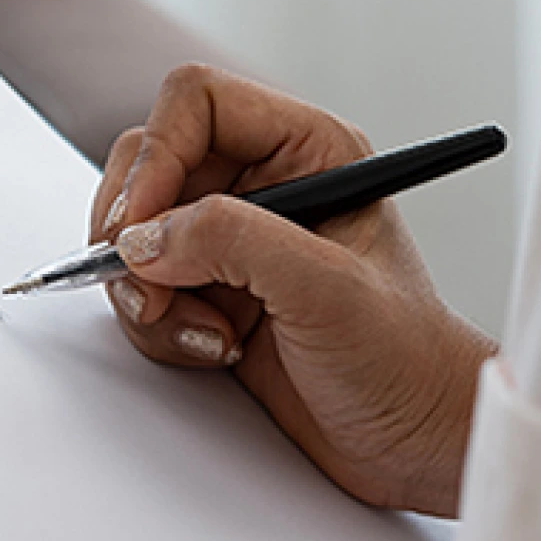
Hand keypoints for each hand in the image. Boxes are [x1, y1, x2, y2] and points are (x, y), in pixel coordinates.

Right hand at [91, 65, 497, 516]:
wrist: (408, 437)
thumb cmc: (403, 357)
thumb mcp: (327, 287)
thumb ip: (233, 242)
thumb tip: (144, 238)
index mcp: (304, 150)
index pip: (197, 103)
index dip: (158, 155)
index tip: (140, 223)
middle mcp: (259, 184)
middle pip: (147, 162)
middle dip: (134, 230)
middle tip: (152, 285)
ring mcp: (226, 238)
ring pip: (132, 229)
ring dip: (145, 287)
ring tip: (204, 330)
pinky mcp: (204, 287)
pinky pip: (138, 284)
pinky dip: (156, 323)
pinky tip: (212, 347)